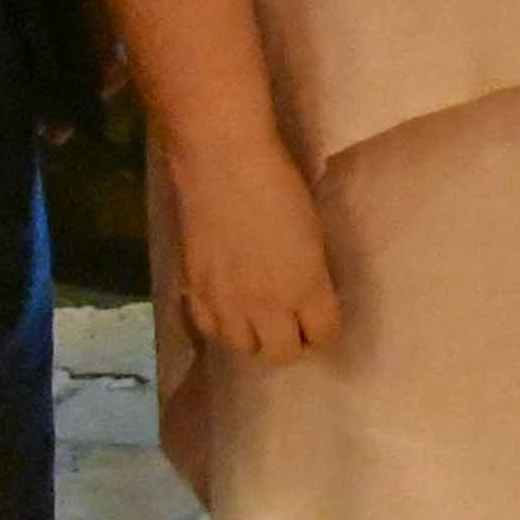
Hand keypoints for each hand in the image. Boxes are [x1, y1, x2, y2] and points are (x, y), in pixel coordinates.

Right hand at [168, 134, 343, 363]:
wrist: (224, 165)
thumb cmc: (280, 186)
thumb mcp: (314, 234)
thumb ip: (314, 275)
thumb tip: (314, 297)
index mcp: (306, 288)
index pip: (324, 335)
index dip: (324, 329)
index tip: (322, 318)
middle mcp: (268, 308)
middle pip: (283, 354)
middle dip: (292, 341)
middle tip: (292, 322)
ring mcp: (227, 304)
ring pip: (244, 349)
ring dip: (255, 337)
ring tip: (258, 317)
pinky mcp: (195, 293)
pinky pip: (210, 331)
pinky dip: (222, 326)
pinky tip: (228, 309)